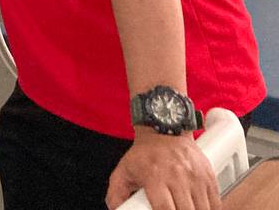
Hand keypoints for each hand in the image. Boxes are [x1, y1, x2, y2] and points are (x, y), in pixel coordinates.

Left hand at [105, 129, 219, 209]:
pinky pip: (216, 204)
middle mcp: (177, 177)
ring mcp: (196, 178)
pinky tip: (198, 209)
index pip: (164, 209)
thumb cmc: (145, 153)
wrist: (165, 130)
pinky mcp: (209, 178)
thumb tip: (115, 209)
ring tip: (182, 208)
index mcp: (155, 177)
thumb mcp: (124, 170)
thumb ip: (117, 193)